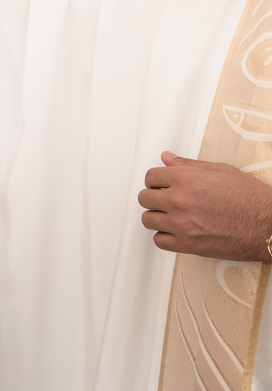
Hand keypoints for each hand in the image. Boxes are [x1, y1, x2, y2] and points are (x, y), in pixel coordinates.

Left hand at [138, 151, 271, 260]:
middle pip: (145, 198)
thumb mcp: (220, 171)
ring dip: (157, 216)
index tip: (161, 184)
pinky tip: (175, 231)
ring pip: (148, 219)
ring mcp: (181, 224)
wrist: (268, 224)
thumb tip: (167, 158)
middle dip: (154, 197)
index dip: (156, 180)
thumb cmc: (251, 198)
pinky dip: (164, 236)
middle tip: (166, 199)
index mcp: (185, 179)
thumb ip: (188, 165)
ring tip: (170, 215)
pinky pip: (159, 241)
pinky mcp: (187, 244)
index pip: (151, 177)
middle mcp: (179, 201)